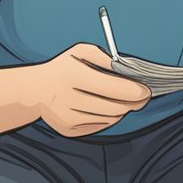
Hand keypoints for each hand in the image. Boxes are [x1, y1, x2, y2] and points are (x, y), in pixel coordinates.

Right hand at [27, 43, 151, 136]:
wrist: (36, 90)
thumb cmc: (63, 68)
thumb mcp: (81, 51)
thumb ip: (104, 57)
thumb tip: (125, 69)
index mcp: (73, 75)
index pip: (114, 88)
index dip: (136, 91)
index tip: (146, 90)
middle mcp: (68, 98)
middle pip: (116, 107)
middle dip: (133, 102)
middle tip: (140, 97)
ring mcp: (67, 117)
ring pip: (110, 119)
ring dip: (120, 110)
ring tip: (117, 99)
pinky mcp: (68, 130)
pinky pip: (99, 126)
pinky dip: (107, 118)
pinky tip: (101, 107)